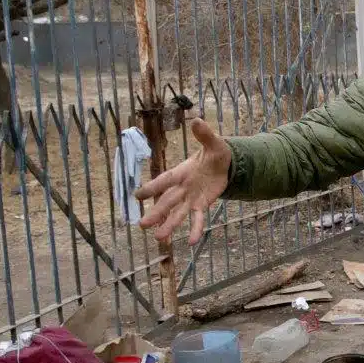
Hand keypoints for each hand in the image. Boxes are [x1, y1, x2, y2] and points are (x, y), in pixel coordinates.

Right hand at [136, 118, 230, 243]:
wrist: (225, 165)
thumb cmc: (215, 153)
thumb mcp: (214, 143)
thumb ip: (205, 134)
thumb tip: (197, 120)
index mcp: (181, 171)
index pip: (164, 180)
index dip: (152, 187)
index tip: (137, 196)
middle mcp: (182, 187)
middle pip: (167, 201)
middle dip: (156, 212)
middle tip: (142, 224)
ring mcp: (191, 198)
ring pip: (178, 213)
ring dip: (169, 225)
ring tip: (159, 238)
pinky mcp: (201, 205)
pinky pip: (198, 219)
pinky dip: (195, 229)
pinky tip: (192, 242)